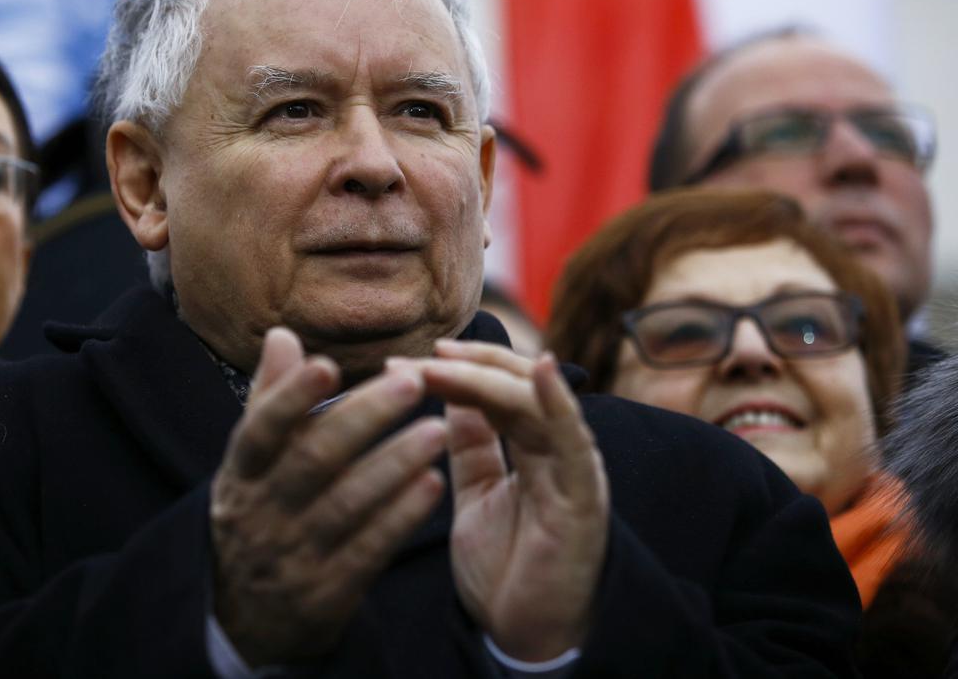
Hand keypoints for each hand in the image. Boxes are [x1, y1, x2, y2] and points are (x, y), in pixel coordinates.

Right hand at [209, 328, 448, 666]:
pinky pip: (368, 551)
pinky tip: (434, 484)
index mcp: (243, 473)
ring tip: (440, 428)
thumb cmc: (260, 513)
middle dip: (364, 419)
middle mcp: (262, 512)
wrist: (246, 619)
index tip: (328, 365)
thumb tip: (282, 335)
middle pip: (313, 460)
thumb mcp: (252, 463)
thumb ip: (271, 399)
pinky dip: (400, 517)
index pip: (260, 430)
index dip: (292, 398)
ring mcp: (294, 555)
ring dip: (395, 464)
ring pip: (347, 504)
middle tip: (414, 381)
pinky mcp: (326, 595)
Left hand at [398, 341, 607, 661]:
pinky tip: (543, 371)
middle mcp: (556, 448)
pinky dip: (560, 403)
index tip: (408, 359)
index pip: (498, 389)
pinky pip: (574, 441)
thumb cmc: (507, 569)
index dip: (459, 368)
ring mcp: (573, 468)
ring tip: (444, 362)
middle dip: (467, 366)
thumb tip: (450, 393)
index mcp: (531, 447)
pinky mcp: (584, 495)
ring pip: (534, 403)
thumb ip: (471, 445)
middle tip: (418, 357)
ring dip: (487, 378)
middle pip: (515, 387)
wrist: (529, 636)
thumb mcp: (476, 494)